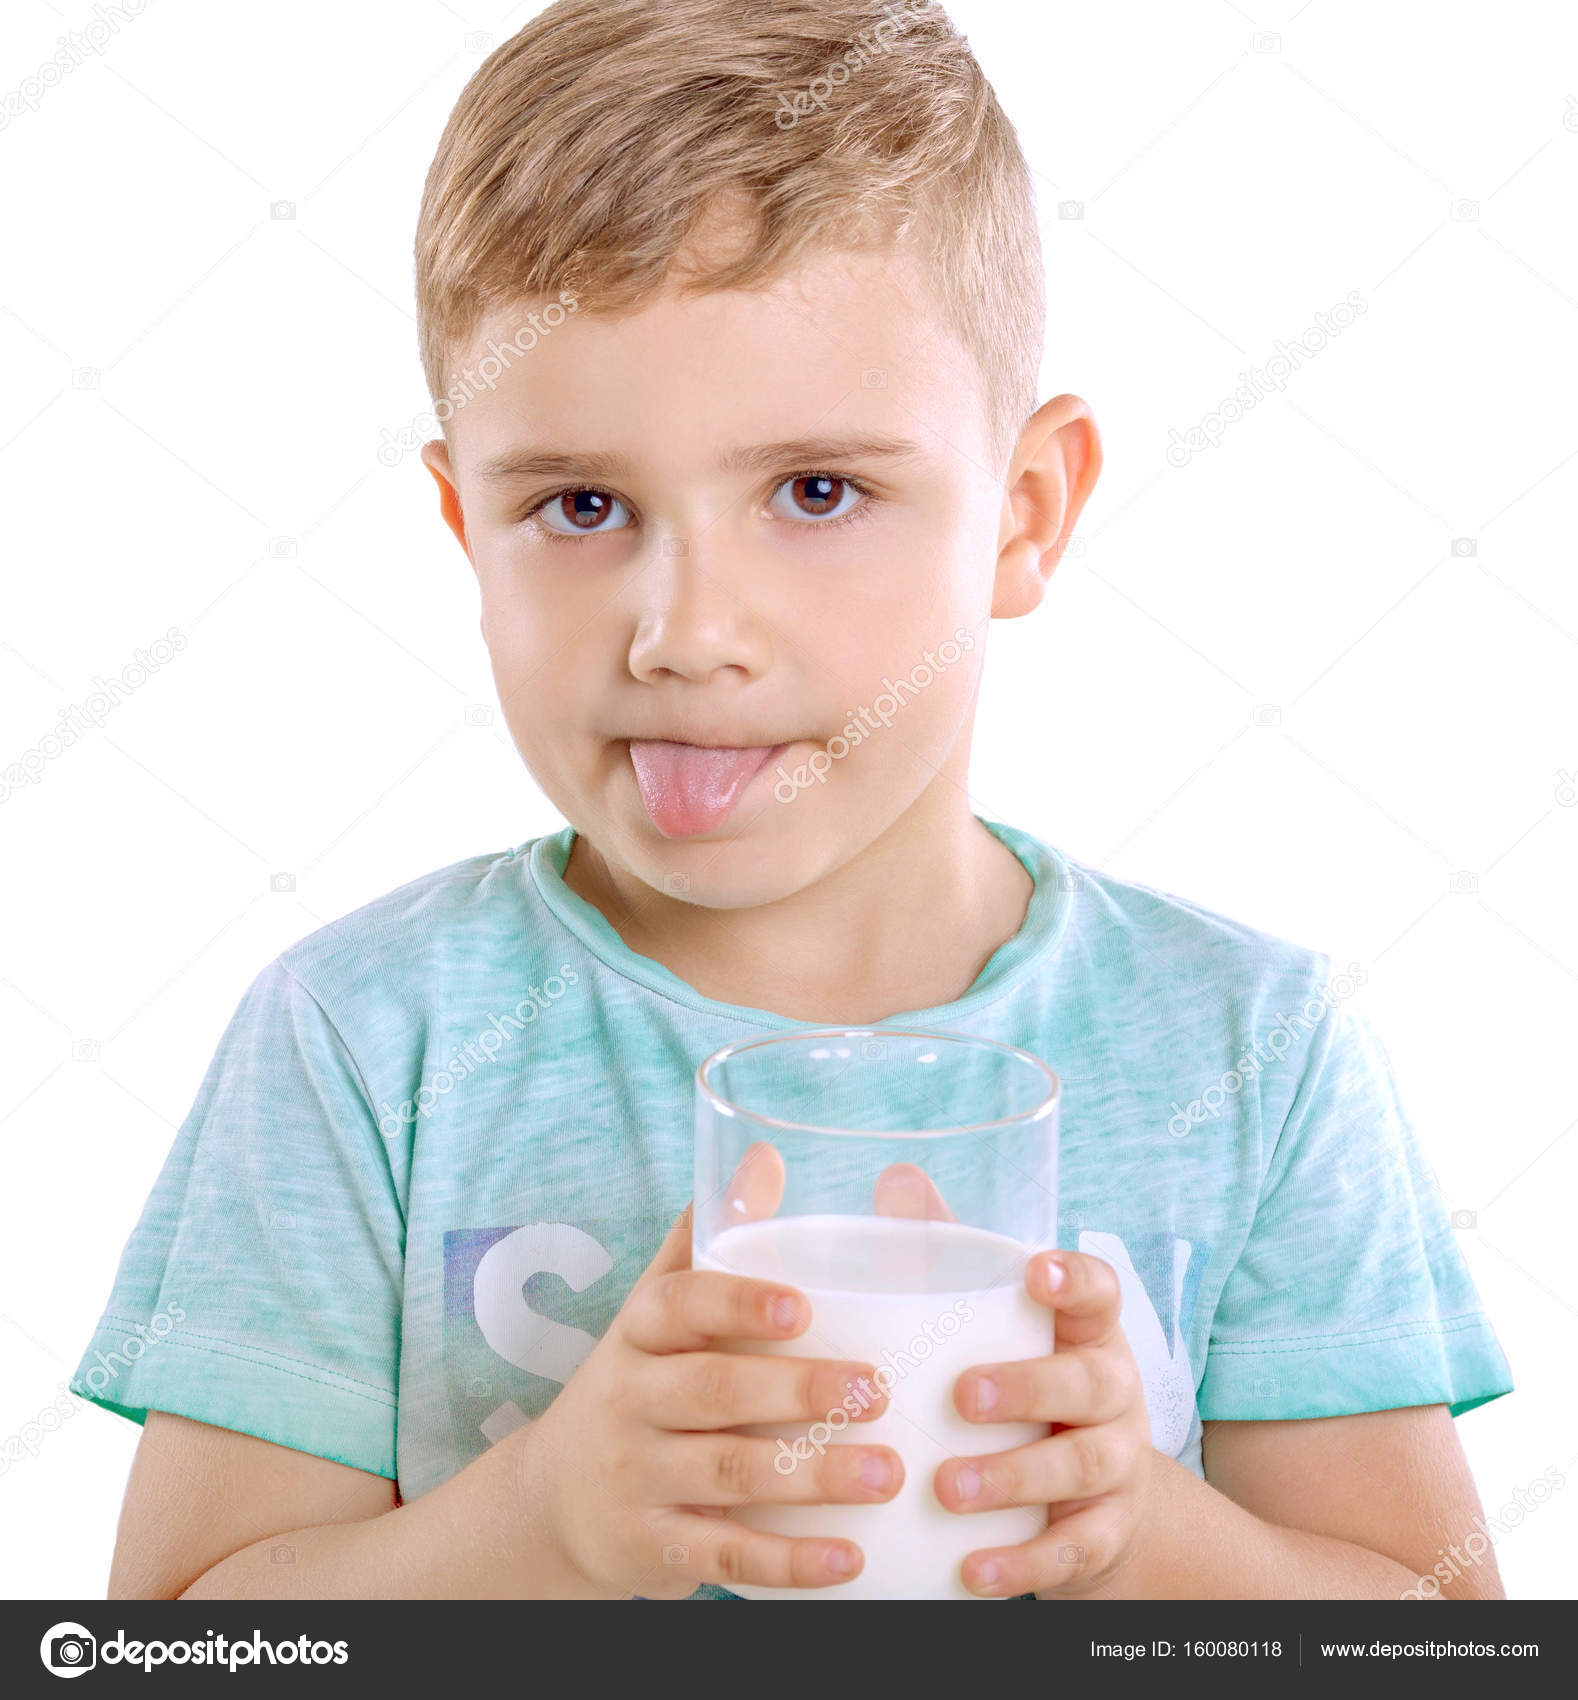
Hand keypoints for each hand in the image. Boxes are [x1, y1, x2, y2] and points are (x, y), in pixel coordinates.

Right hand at [516, 1172, 904, 1599]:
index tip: (803, 1306)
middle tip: (879, 1390)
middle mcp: (628, 1401)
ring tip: (888, 1472)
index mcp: (638, 1332)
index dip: (738, 1303)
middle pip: (713, 1393)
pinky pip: (724, 1557)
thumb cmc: (639, 1380)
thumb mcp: (657, 1310)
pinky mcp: (649, 1551)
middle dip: (799, 1391)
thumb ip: (709, 1238)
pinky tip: (851, 1560)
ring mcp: (635, 1479)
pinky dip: (789, 1564)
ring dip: (812, 1478)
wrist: (552, 1500)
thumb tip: (762, 1154)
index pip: (678, 1305)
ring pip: (727, 1476)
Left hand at [936, 1242, 1151, 1596]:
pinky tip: (972, 1572)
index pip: (1101, 1291)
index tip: (1037, 1270)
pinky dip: (1024, 1565)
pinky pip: (1072, 1552)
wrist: (1091, 1502)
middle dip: (1029, 1387)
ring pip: (1079, 1468)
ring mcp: (1114, 1467)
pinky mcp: (1103, 1535)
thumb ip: (950, 1252)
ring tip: (948, 1488)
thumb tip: (896, 1177)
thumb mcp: (996, 1323)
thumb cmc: (1021, 1382)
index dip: (1076, 1278)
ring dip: (1013, 1478)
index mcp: (1086, 1331)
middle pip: (1089, 1383)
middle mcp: (1112, 1392)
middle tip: (963, 1397)